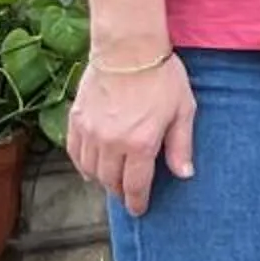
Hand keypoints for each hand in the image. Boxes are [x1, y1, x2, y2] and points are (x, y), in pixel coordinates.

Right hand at [65, 54, 194, 216]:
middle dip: (121, 192)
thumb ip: (181, 146)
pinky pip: (74, 152)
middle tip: (129, 195)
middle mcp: (111, 143)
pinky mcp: (76, 120)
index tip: (139, 210)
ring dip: (102, 179)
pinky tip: (91, 167)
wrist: (128, 50)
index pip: (135, 185)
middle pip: (111, 181)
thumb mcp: (183, 111)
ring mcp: (90, 132)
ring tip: (113, 181)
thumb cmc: (162, 78)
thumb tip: (184, 175)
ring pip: (90, 170)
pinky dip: (82, 164)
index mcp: (140, 144)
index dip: (137, 202)